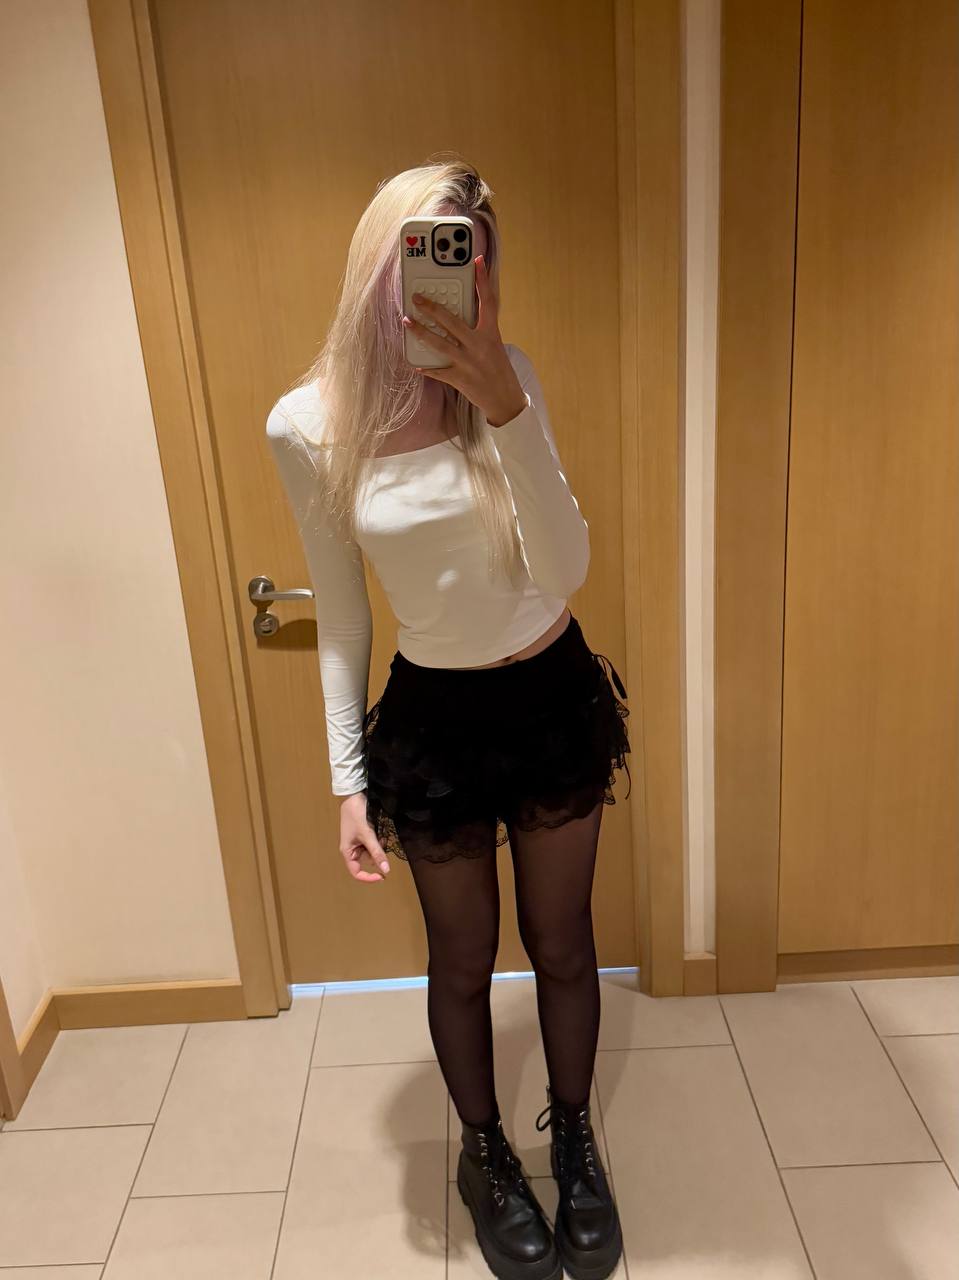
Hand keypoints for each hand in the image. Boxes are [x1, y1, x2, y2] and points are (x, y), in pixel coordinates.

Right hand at [339, 791, 389, 881]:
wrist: (354, 796)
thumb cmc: (356, 815)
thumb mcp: (367, 835)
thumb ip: (377, 852)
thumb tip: (386, 870)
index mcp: (347, 852)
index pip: (357, 872)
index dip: (369, 877)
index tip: (383, 876)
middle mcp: (352, 849)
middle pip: (368, 861)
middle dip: (377, 855)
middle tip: (382, 843)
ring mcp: (359, 842)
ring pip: (373, 852)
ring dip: (379, 846)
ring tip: (381, 835)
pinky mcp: (364, 835)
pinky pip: (374, 844)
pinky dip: (379, 840)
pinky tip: (380, 832)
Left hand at [402, 255, 527, 426]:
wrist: (506, 400)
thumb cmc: (499, 370)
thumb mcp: (494, 345)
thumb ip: (479, 330)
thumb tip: (458, 317)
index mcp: (491, 334)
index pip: (488, 301)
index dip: (482, 280)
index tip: (477, 261)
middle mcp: (478, 345)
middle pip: (451, 321)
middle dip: (431, 308)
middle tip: (417, 298)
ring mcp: (468, 362)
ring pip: (439, 343)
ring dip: (420, 332)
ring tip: (406, 321)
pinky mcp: (460, 378)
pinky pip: (438, 371)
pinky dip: (427, 367)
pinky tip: (416, 363)